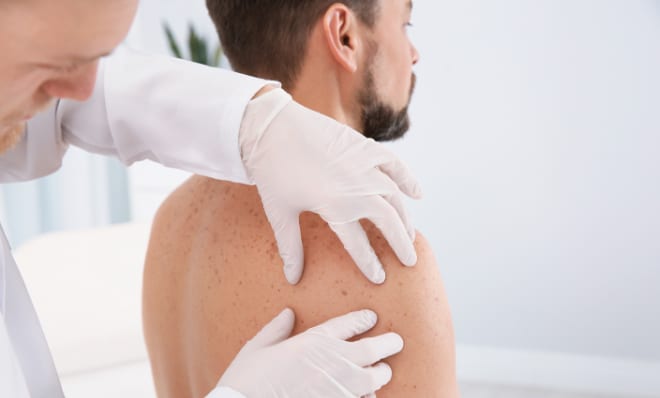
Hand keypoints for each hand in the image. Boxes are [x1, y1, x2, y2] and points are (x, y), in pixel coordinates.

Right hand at [215, 308, 402, 396]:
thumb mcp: (256, 348)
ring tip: (380, 373)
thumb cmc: (247, 380)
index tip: (371, 317)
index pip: (350, 323)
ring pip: (377, 378)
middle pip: (376, 349)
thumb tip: (287, 313)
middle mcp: (334, 361)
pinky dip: (368, 397)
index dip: (364, 319)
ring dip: (380, 374)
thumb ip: (275, 330)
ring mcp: (341, 388)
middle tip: (395, 342)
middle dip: (389, 344)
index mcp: (314, 341)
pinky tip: (365, 396)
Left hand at [239, 88, 421, 283]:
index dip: (370, 264)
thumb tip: (292, 279)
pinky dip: (408, 180)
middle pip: (389, 222)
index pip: (359, 244)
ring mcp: (364, 165)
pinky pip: (395, 165)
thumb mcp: (280, 213)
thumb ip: (291, 247)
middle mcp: (357, 188)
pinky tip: (417, 194)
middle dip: (401, 244)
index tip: (379, 278)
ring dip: (405, 218)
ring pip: (395, 197)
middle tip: (409, 261)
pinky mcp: (364, 147)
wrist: (270, 126)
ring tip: (409, 235)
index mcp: (335, 206)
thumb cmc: (271, 172)